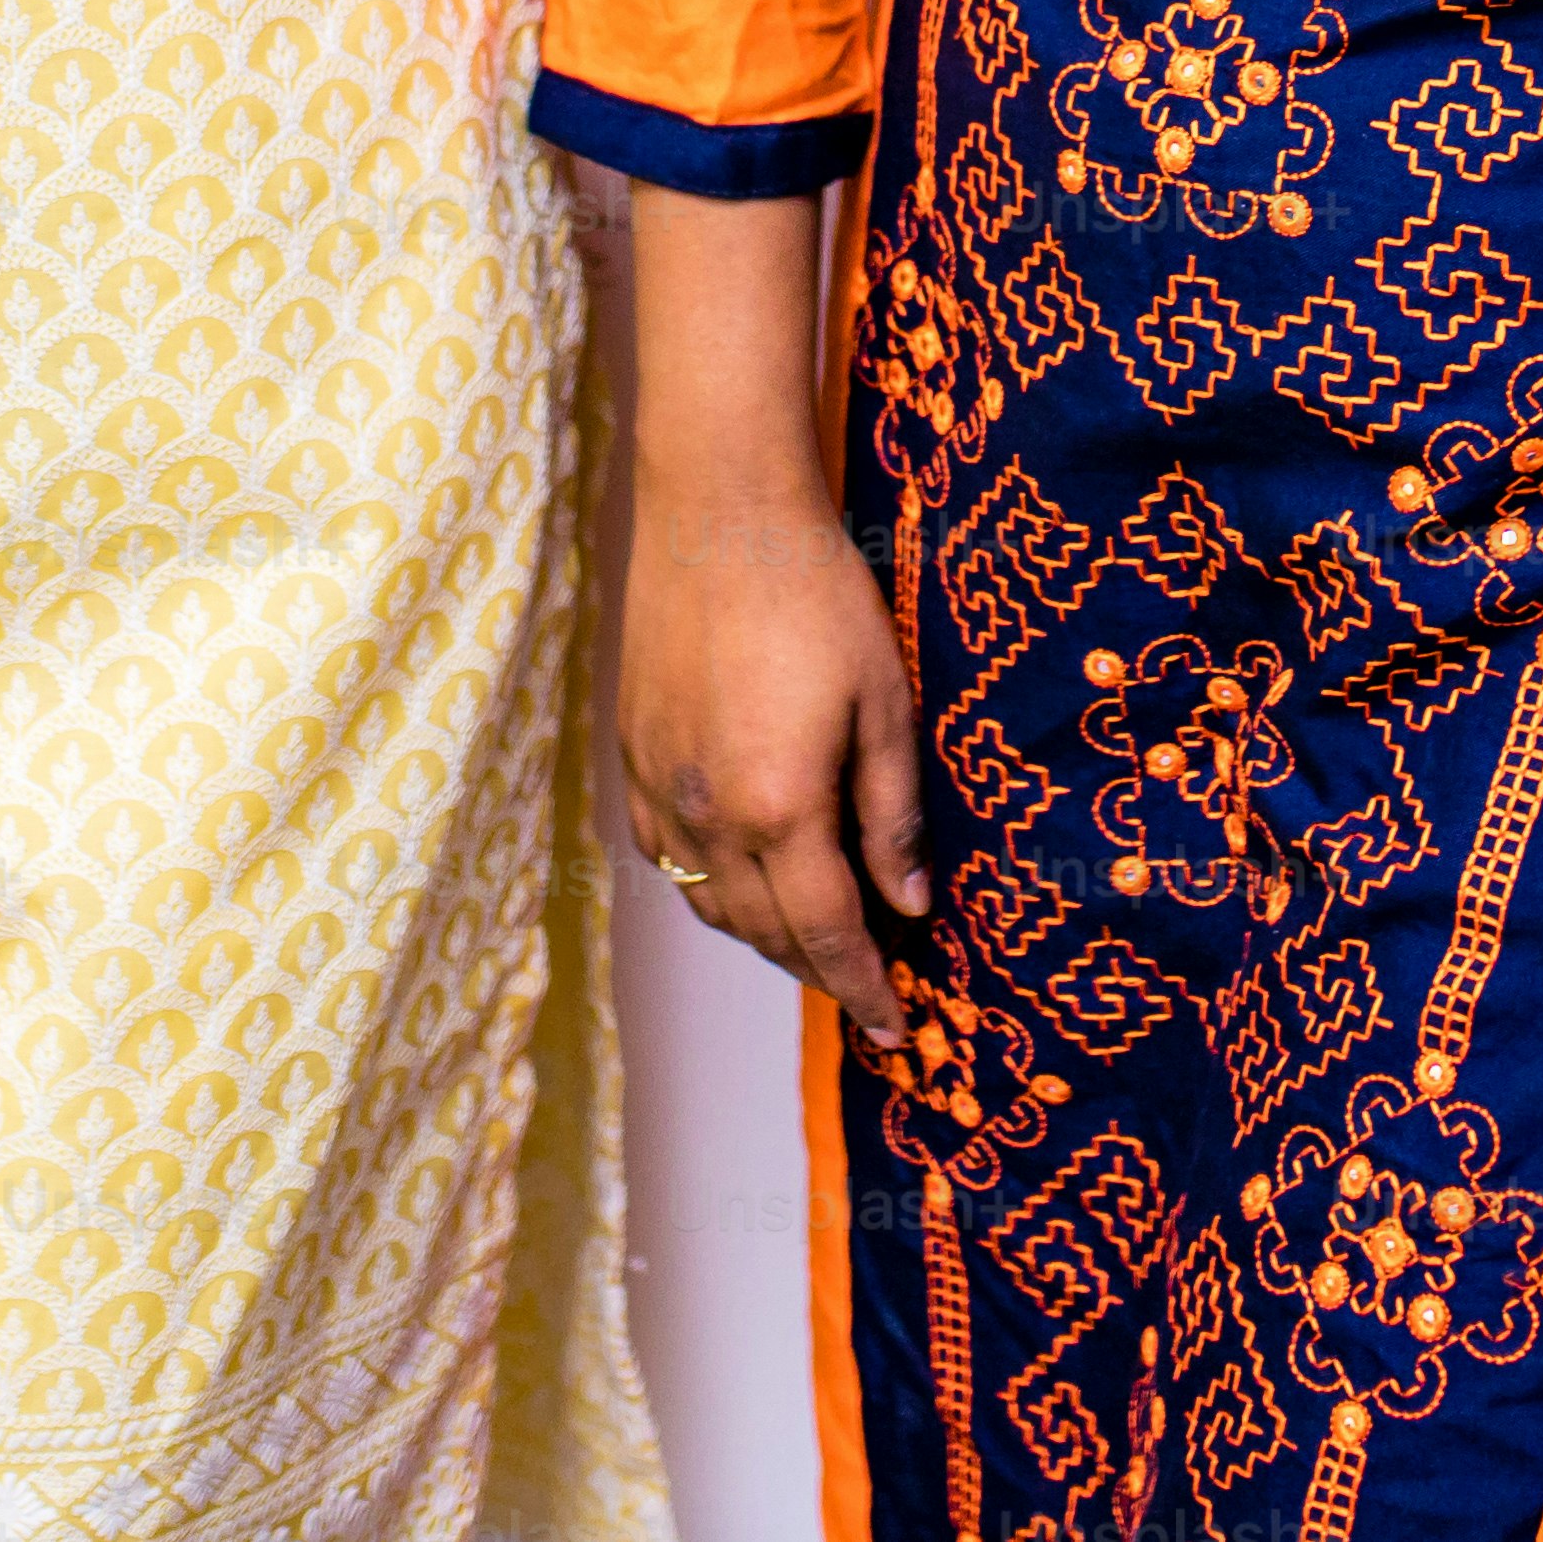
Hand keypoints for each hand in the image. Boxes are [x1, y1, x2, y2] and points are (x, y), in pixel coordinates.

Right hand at [609, 452, 929, 1037]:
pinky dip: (709, 887)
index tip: (895, 1028)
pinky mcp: (633, 755)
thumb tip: (909, 902)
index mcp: (779, 809)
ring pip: (709, 903)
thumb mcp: (885, 705)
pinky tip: (741, 877)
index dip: (864, 987)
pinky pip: (669, 856)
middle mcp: (709, 816)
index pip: (826, 932)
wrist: (718, 513)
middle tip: (866, 987)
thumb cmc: (815, 595)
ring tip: (812, 939)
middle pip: (764, 931)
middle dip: (818, 970)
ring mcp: (660, 788)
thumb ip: (892, 814)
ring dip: (762, 935)